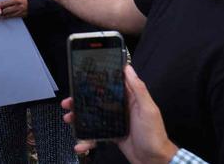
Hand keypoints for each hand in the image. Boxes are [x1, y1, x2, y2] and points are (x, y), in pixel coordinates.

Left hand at [0, 0, 27, 18]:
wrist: (35, 3)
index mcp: (16, 0)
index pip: (5, 3)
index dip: (0, 4)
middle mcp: (18, 7)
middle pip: (6, 10)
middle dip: (0, 11)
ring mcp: (19, 12)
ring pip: (9, 15)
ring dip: (4, 15)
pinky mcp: (21, 15)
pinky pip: (13, 17)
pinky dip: (8, 17)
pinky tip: (5, 17)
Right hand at [61, 66, 178, 162]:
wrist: (154, 160)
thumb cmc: (154, 135)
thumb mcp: (148, 109)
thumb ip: (138, 89)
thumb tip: (128, 69)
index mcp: (130, 98)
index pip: (111, 84)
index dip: (96, 81)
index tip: (81, 79)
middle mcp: (121, 108)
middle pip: (97, 100)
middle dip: (81, 100)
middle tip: (69, 101)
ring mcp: (115, 122)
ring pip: (93, 116)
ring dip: (79, 118)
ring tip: (69, 119)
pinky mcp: (111, 134)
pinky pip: (96, 133)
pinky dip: (87, 138)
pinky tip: (80, 143)